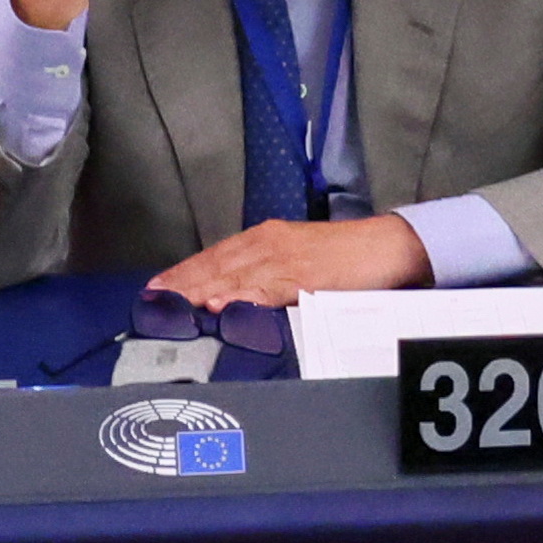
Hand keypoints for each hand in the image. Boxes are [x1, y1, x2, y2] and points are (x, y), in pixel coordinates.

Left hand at [148, 213, 432, 310]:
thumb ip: (270, 269)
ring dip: (201, 290)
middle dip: (183, 282)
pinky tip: (220, 305)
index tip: (158, 286)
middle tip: (153, 298)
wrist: (389, 245)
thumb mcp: (302, 255)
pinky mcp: (304, 277)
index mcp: (268, 236)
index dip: (185, 270)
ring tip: (174, 303)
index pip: (216, 254)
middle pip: (216, 264)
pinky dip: (240, 297)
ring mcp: (286, 259)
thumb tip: (238, 291)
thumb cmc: (350, 254)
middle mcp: (270, 243)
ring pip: (233, 276)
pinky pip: (265, 288)